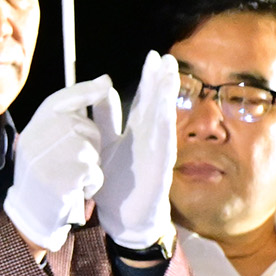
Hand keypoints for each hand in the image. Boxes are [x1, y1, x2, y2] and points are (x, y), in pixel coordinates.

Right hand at [4, 78, 109, 251]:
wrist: (31, 215)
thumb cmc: (46, 176)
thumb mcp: (48, 143)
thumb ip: (71, 116)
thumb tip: (104, 81)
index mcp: (31, 131)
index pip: (58, 100)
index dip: (84, 91)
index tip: (106, 83)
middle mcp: (34, 141)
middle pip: (82, 126)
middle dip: (91, 142)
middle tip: (74, 161)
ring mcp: (46, 160)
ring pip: (90, 149)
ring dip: (91, 165)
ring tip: (73, 178)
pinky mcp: (60, 179)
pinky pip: (93, 172)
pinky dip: (92, 183)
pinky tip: (76, 190)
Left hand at [95, 52, 179, 253]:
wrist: (124, 218)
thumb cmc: (117, 182)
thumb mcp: (105, 143)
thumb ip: (105, 118)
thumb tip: (105, 90)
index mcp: (136, 132)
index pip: (145, 100)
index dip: (149, 79)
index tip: (152, 57)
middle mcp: (149, 139)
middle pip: (156, 104)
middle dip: (161, 81)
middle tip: (165, 57)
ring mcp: (155, 154)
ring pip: (162, 119)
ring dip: (166, 98)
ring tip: (170, 75)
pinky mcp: (157, 169)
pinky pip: (162, 146)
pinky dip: (163, 127)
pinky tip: (164, 110)